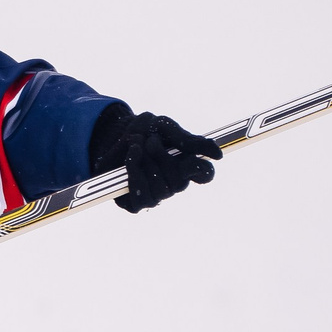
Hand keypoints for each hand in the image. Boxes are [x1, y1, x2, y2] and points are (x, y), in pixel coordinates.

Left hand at [88, 104, 222, 211]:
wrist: (113, 133)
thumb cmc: (144, 131)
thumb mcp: (167, 128)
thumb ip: (190, 141)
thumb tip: (218, 154)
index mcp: (186, 165)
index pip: (205, 175)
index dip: (202, 170)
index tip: (193, 159)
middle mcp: (173, 183)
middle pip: (179, 183)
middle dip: (162, 157)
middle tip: (150, 140)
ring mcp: (155, 195)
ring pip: (160, 191)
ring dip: (147, 164)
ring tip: (137, 145)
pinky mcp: (134, 203)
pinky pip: (141, 198)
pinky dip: (135, 174)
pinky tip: (132, 156)